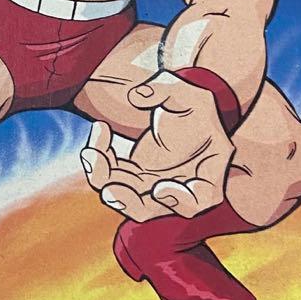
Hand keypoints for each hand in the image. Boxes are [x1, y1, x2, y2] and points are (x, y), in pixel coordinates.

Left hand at [80, 75, 233, 221]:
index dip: (180, 200)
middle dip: (127, 201)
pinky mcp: (134, 176)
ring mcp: (154, 185)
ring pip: (125, 195)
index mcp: (209, 172)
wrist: (181, 108)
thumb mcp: (189, 93)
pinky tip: (99, 130)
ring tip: (92, 152)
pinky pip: (113, 176)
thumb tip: (138, 96)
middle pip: (151, 208)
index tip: (159, 187)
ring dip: (105, 179)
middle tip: (108, 189)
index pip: (199, 200)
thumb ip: (167, 91)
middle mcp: (180, 187)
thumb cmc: (193, 104)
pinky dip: (102, 160)